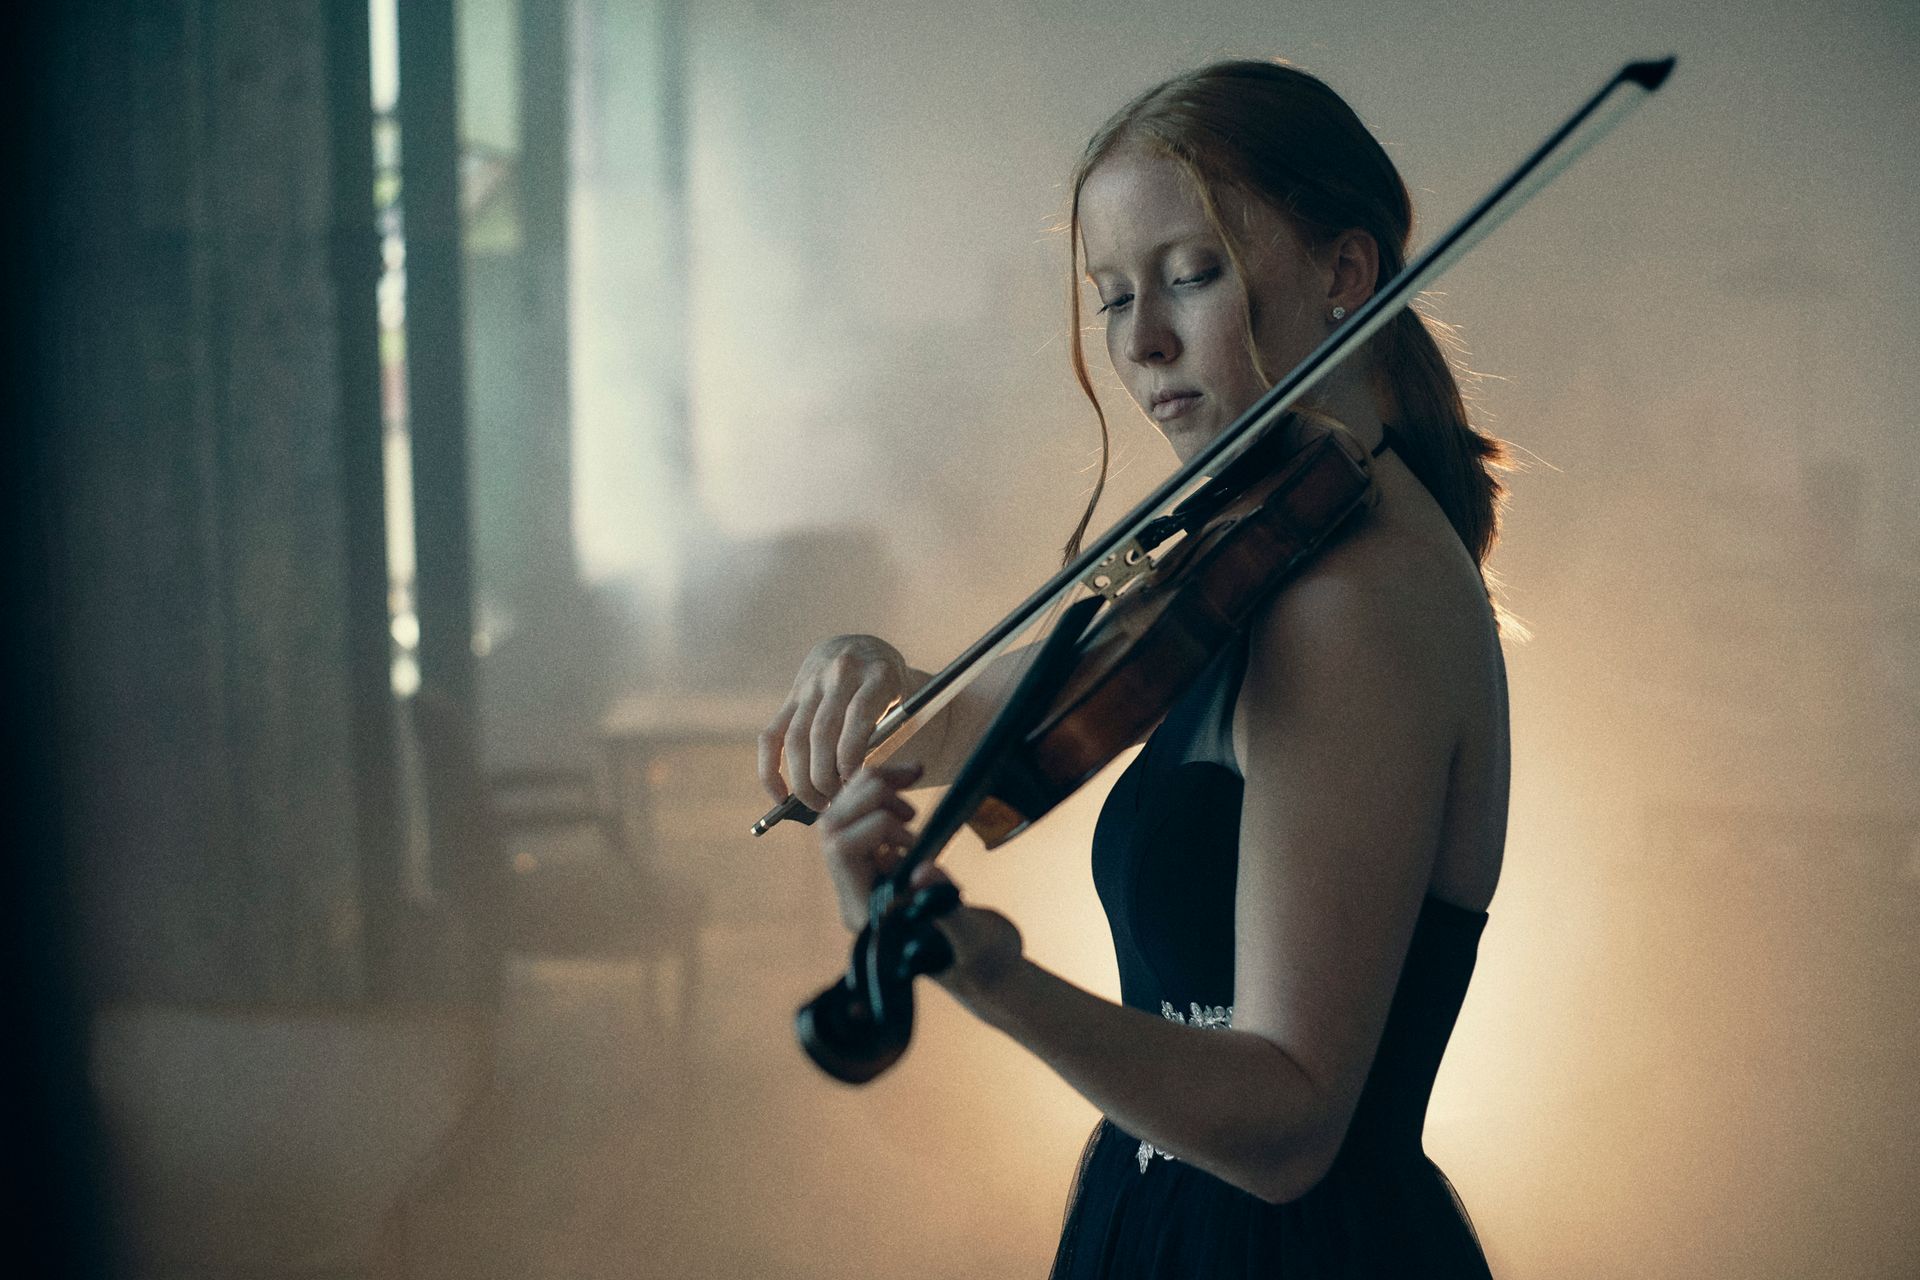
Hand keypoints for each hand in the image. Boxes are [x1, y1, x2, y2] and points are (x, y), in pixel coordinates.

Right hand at [759, 635, 911, 810]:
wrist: (863, 648)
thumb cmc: (890, 689)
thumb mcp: (901, 701)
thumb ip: (886, 733)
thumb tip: (858, 783)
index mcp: (877, 674)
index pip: (858, 716)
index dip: (851, 755)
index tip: (852, 783)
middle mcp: (840, 674)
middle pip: (822, 733)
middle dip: (825, 776)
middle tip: (835, 802)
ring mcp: (811, 684)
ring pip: (796, 738)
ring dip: (802, 779)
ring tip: (817, 803)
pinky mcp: (791, 696)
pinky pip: (771, 736)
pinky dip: (770, 769)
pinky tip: (780, 796)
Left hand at [817, 762, 1024, 1001]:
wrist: (985, 965)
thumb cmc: (980, 959)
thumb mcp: (971, 938)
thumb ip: (946, 909)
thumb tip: (923, 870)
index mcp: (868, 914)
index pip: (842, 851)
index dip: (876, 827)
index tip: (914, 839)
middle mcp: (859, 891)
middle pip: (834, 824)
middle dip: (871, 799)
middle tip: (912, 814)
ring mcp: (866, 872)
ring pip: (841, 811)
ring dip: (874, 790)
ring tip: (912, 804)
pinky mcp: (879, 857)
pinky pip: (859, 809)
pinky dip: (882, 787)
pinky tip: (910, 781)